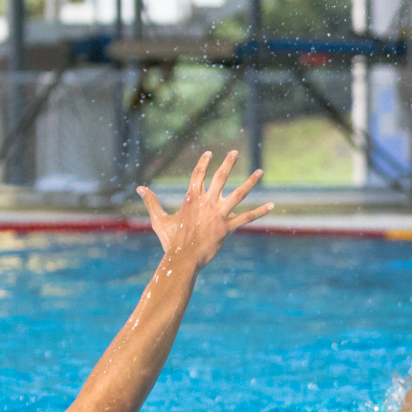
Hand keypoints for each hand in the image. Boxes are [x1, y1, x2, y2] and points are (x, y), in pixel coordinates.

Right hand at [137, 151, 273, 269]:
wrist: (182, 259)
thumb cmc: (170, 241)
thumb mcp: (159, 219)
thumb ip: (151, 202)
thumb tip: (139, 188)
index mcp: (191, 199)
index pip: (197, 175)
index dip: (203, 163)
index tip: (210, 152)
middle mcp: (206, 203)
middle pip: (220, 178)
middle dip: (228, 164)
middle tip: (235, 152)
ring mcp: (218, 214)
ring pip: (238, 194)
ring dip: (250, 182)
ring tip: (260, 171)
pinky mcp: (227, 228)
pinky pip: (247, 218)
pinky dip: (260, 212)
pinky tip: (272, 205)